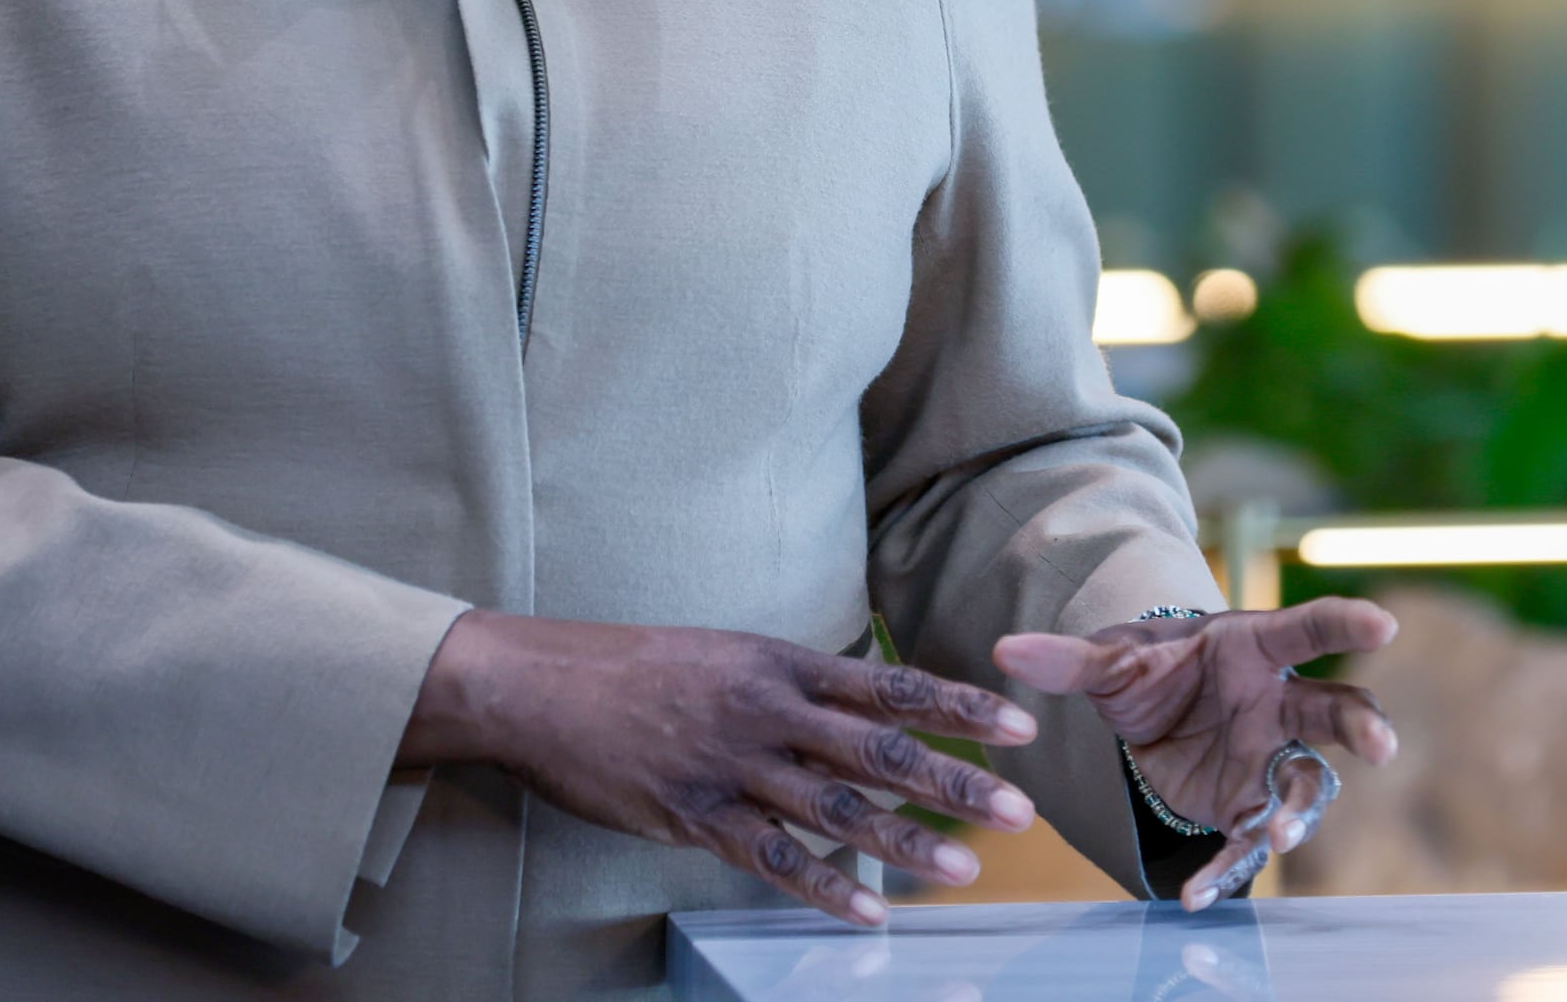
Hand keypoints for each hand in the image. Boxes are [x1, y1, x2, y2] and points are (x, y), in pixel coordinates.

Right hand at [402, 610, 1039, 928]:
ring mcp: (732, 766)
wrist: (545, 686)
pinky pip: (770, 857)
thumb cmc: (641, 666)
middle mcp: (769, 712)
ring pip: (836, 810)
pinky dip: (823, 886)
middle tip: (1020, 808)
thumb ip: (798, 682)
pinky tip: (868, 912)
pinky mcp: (694, 815)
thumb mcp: (730, 654)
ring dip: (905, 844)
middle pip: (880, 750)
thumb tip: (865, 703)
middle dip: (957, 780)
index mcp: (783, 664)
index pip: (891, 686)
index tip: (1021, 725)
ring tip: (962, 871)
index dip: (960, 707)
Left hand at [992, 596, 1399, 908]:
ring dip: (1299, 813)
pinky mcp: (1247, 806)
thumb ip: (1067, 659)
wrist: (1149, 716)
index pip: (1306, 629)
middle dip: (1364, 727)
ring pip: (1307, 785)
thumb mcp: (1108, 662)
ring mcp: (1270, 758)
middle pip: (1336, 711)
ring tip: (1278, 839)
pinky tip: (1198, 893)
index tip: (1385, 624)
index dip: (1346, 624)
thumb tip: (1004, 650)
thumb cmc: (1149, 670)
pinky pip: (1250, 839)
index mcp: (1253, 648)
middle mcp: (1278, 702)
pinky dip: (1229, 866)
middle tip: (1381, 746)